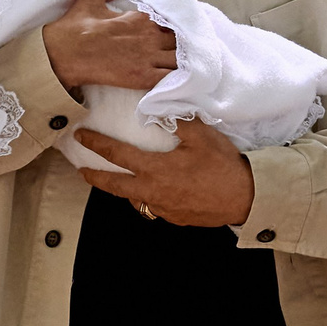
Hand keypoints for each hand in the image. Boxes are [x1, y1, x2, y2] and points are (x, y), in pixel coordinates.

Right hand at [41, 0, 176, 92]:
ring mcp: (148, 58)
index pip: (170, 20)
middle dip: (181, 44)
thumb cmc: (75, 28)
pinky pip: (171, 78)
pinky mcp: (143, 77)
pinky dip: (178, 78)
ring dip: (182, 61)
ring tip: (182, 65)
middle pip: (180, 40)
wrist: (64, 55)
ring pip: (180, 59)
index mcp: (140, 17)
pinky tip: (177, 79)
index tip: (172, 30)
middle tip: (180, 49)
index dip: (174, 26)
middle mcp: (149, 36)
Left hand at [71, 117, 254, 228]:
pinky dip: (146, 198)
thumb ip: (178, 121)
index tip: (81, 138)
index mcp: (155, 169)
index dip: (96, 145)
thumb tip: (160, 107)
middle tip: (81, 171)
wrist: (245, 200)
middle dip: (94, 177)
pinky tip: (152, 191)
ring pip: (133, 199)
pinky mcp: (176, 218)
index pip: (116, 155)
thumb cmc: (223, 167)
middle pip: (114, 185)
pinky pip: (153, 207)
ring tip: (117, 181)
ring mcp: (163, 207)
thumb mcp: (202, 136)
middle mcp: (153, 191)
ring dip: (122, 190)